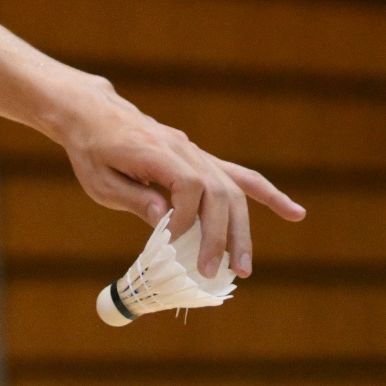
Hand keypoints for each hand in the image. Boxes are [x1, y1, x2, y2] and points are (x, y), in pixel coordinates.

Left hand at [50, 73, 303, 279]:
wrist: (93, 113)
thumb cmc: (91, 149)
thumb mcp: (99, 179)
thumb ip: (133, 198)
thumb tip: (165, 219)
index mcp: (155, 151)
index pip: (189, 185)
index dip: (186, 218)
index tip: (170, 240)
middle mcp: (182, 148)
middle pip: (218, 191)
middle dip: (219, 235)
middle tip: (212, 272)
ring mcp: (195, 152)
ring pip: (232, 190)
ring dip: (241, 230)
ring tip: (244, 268)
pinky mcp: (201, 158)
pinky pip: (239, 176)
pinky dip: (267, 195)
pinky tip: (294, 213)